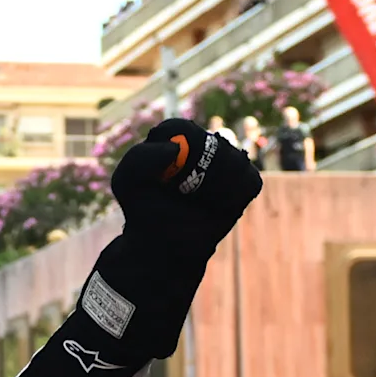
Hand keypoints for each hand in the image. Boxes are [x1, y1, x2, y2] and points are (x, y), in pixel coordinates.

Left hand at [106, 117, 261, 263]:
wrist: (163, 246)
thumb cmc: (145, 211)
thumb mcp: (127, 183)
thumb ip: (139, 158)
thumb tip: (176, 149)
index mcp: (174, 138)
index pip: (180, 130)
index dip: (177, 154)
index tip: (166, 179)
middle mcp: (203, 145)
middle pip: (211, 143)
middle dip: (198, 172)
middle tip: (183, 194)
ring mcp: (226, 163)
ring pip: (233, 159)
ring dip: (215, 186)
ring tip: (199, 202)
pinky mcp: (244, 183)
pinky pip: (248, 180)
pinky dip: (233, 195)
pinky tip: (217, 207)